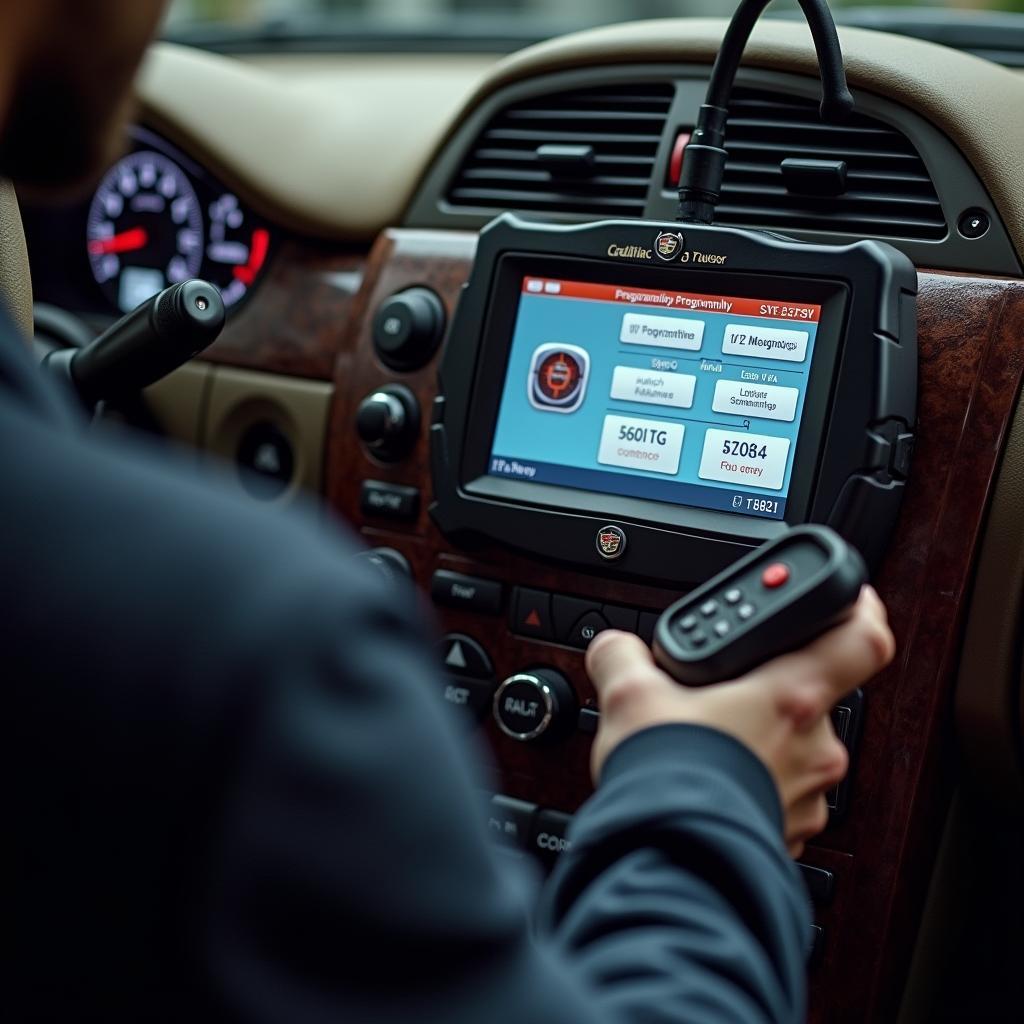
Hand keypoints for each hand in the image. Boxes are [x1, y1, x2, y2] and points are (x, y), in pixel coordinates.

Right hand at [585, 587, 894, 855]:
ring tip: (707, 743)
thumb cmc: (666, 780)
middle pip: (812, 693)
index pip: (863, 638)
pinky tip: (712, 780)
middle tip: (723, 692)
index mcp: (791, 697)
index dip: (860, 608)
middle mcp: (816, 747)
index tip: (847, 598)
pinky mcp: (792, 831)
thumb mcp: (630, 696)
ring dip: (759, 738)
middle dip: (768, 689)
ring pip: (795, 746)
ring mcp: (809, 794)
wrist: (669, 864)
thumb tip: (614, 649)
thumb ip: (624, 656)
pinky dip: (753, 780)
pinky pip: (781, 790)